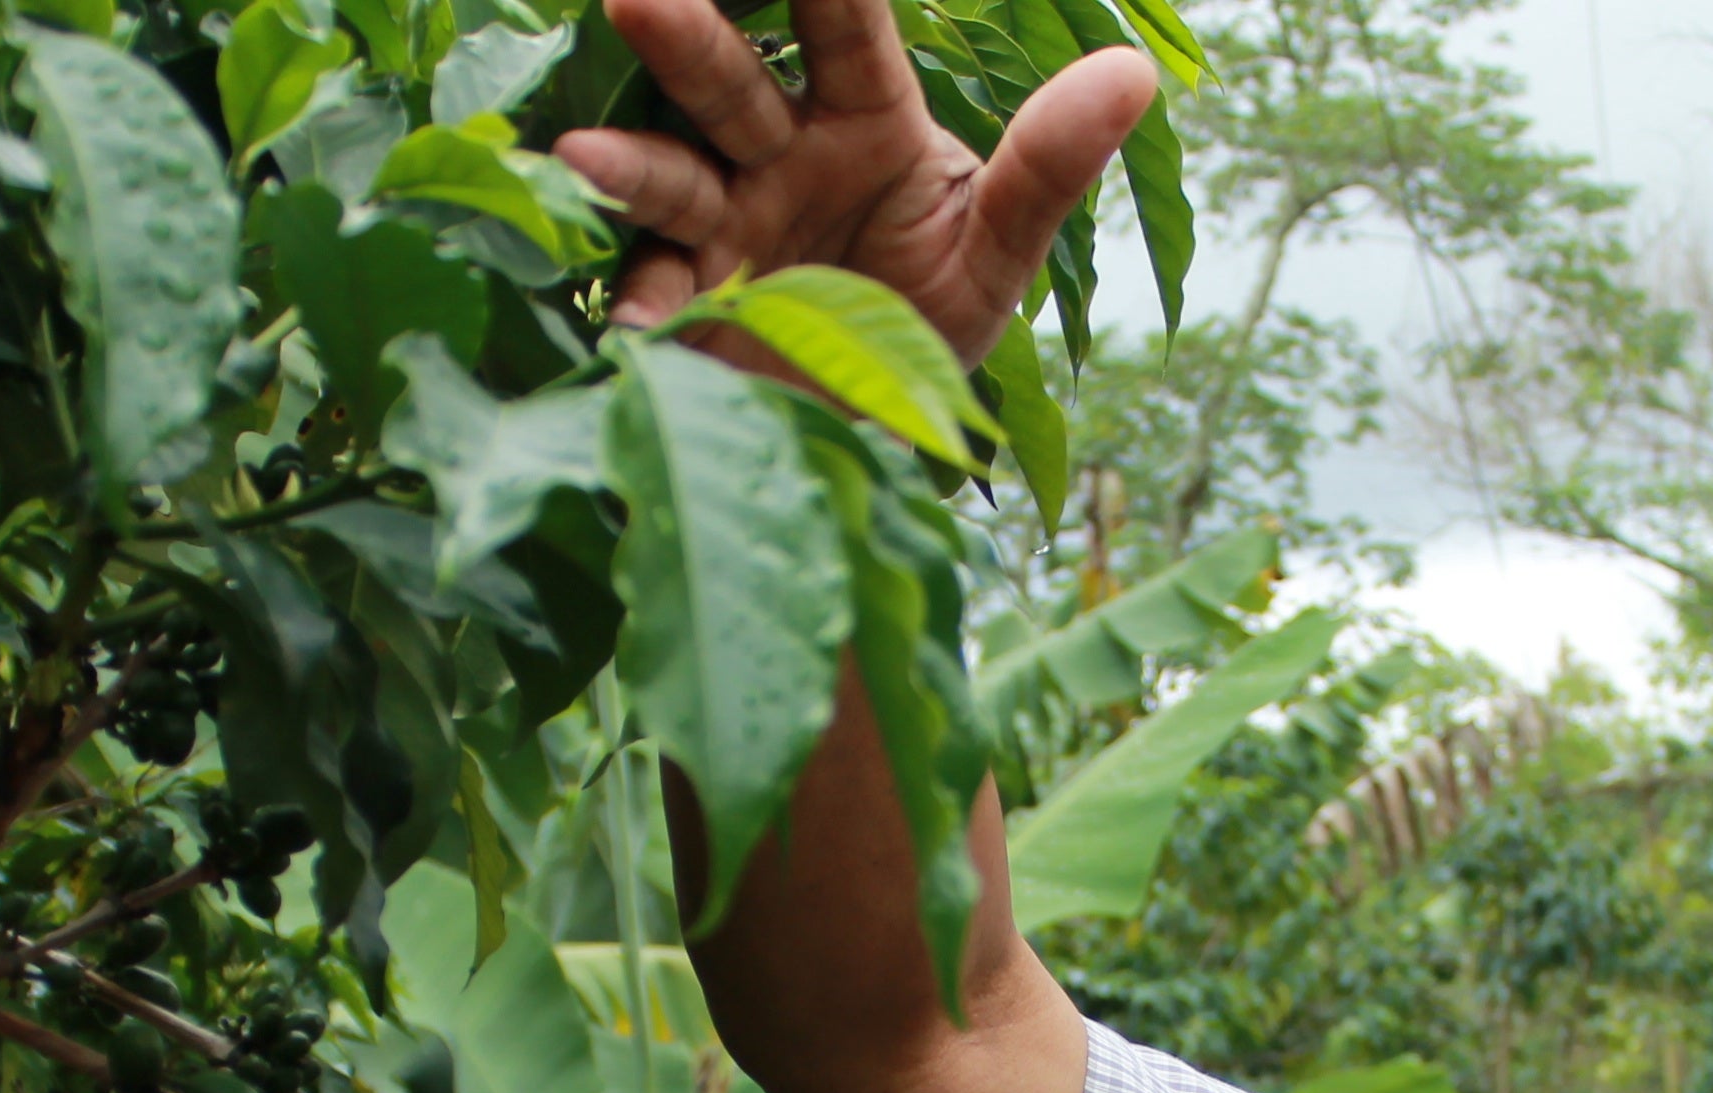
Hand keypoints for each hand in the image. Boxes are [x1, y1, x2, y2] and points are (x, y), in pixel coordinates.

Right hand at [556, 0, 1155, 364]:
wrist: (881, 432)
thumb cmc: (933, 322)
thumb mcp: (998, 253)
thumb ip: (1049, 165)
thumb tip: (1134, 71)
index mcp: (862, 120)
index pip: (844, 29)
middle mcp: (778, 156)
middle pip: (731, 84)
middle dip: (686, 39)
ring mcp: (722, 226)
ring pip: (671, 177)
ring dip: (627, 165)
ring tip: (579, 155)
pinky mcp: (686, 302)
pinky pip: (657, 294)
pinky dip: (646, 308)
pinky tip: (642, 326)